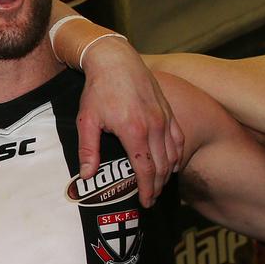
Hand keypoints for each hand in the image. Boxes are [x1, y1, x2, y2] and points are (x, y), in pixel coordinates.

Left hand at [78, 38, 183, 207]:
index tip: (145, 202)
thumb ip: (88, 150)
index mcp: (134, 131)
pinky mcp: (168, 111)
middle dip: (157, 186)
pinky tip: (172, 164)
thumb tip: (87, 175)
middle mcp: (154, 126)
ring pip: (173, 153)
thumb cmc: (98, 90)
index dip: (146, 189)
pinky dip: (177, 154)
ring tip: (158, 185)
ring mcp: (164, 118)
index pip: (145, 169)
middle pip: (162, 165)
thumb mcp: (87, 120)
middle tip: (151, 199)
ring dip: (168, 173)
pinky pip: (178, 138)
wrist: (115, 61)